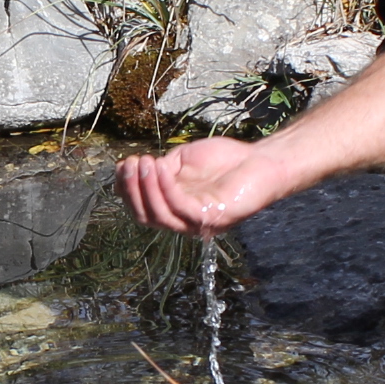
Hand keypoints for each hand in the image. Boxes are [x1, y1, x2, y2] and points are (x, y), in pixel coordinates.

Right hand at [118, 138, 277, 235]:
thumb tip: (138, 171)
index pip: (142, 208)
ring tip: (145, 162)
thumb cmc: (225, 160)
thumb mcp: (183, 161)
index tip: (123, 164)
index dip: (127, 189)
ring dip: (146, 188)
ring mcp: (198, 222)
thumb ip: (162, 169)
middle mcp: (184, 221)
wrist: (261, 160)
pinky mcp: (212, 218)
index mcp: (175, 208)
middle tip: (131, 163)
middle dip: (133, 190)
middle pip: (146, 216)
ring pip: (160, 216)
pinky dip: (166, 188)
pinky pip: (181, 208)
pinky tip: (163, 168)